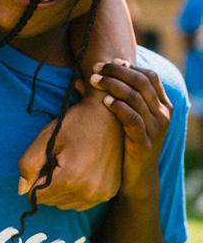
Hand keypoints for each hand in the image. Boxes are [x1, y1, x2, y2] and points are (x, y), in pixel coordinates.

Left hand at [18, 90, 122, 209]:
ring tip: (68, 164)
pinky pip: (81, 203)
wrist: (109, 116)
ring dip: (60, 190)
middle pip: (52, 201)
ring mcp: (101, 195)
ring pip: (66, 204)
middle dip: (47, 184)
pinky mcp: (109, 193)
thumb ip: (29, 164)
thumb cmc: (75, 123)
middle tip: (56, 160)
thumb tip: (21, 190)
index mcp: (71, 178)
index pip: (39, 196)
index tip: (43, 162)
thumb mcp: (46, 138)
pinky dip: (75, 192)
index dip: (34, 179)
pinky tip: (79, 172)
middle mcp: (89, 192)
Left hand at [90, 60, 171, 200]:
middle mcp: (163, 114)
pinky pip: (133, 119)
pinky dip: (118, 107)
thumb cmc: (125, 141)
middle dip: (116, 72)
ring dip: (113, 85)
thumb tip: (80, 80)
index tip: (103, 64)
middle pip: (141, 81)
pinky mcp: (144, 143)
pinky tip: (104, 102)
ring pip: (136, 97)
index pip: (149, 75)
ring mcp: (156, 129)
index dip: (125, 67)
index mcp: (161, 104)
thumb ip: (105, 97)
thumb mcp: (121, 117)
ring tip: (94, 80)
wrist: (136, 178)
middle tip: (95, 69)